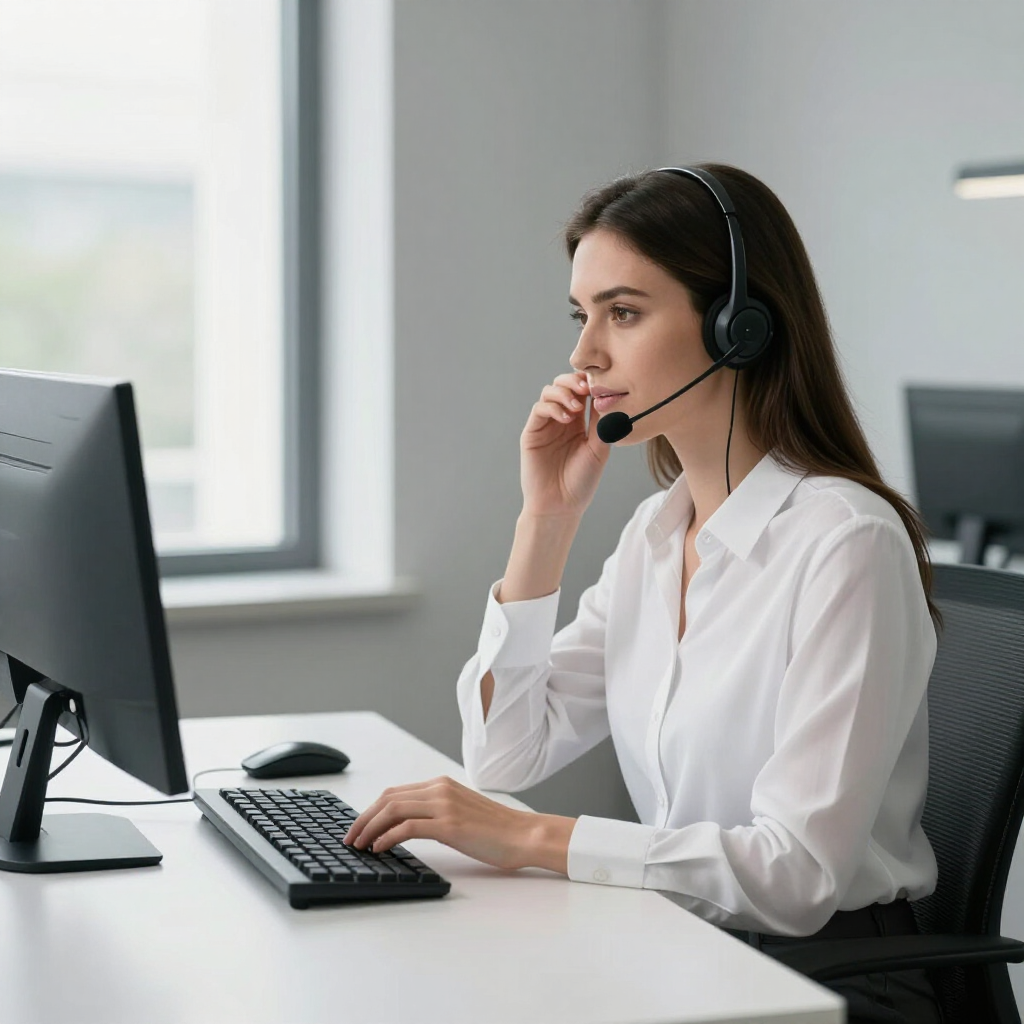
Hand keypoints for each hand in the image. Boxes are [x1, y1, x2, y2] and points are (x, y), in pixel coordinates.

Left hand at [343, 775, 574, 873]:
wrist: (524, 835)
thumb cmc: (497, 830)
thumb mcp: (462, 813)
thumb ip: (437, 812)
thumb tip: (408, 827)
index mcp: (442, 785)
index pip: (395, 792)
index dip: (371, 809)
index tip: (359, 827)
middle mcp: (440, 789)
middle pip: (388, 798)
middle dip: (363, 818)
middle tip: (350, 838)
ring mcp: (444, 805)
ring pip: (393, 810)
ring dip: (370, 828)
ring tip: (359, 845)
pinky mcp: (449, 825)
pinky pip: (407, 827)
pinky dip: (387, 837)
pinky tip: (379, 849)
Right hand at [520, 372, 609, 519]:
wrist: (560, 506)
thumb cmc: (581, 482)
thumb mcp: (599, 450)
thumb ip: (602, 423)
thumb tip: (607, 396)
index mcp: (579, 423)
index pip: (582, 393)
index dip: (589, 382)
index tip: (601, 381)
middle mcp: (561, 420)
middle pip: (563, 385)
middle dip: (574, 381)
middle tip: (586, 388)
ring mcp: (545, 425)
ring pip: (549, 392)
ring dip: (564, 393)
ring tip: (577, 407)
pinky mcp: (532, 432)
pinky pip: (539, 409)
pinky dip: (552, 407)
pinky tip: (566, 419)